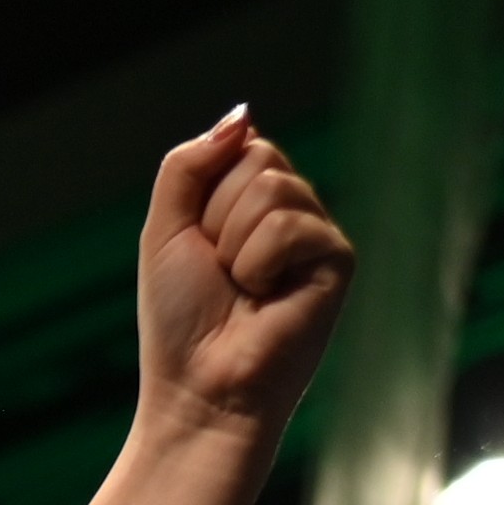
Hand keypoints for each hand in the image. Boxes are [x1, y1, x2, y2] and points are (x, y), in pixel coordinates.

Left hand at [136, 110, 352, 441]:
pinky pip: (288, 225)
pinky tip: (266, 299)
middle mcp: (292, 212)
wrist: (200, 389)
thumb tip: (243, 115)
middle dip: (217, 217)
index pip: (240, 146)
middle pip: (258, 157)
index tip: (198, 247)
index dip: (203, 195)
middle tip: (220, 273)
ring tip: (242, 289)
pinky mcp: (338, 259)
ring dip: (234, 244)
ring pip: (271, 187)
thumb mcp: (165, 229)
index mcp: (253, 203)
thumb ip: (190, 164)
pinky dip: (258, 263)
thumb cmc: (180, 321)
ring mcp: (318, 235)